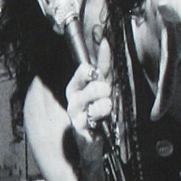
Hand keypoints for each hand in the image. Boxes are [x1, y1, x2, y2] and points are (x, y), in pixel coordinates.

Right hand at [66, 36, 112, 163]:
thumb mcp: (102, 85)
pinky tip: (102, 120)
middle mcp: (73, 100)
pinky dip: (100, 119)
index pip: (84, 70)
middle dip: (104, 90)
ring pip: (95, 105)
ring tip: (107, 107)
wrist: (94, 139)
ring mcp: (75, 115)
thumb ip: (103, 65)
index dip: (96, 64)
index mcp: (76, 86)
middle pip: (92, 87)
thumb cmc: (97, 109)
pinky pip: (93, 121)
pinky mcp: (81, 130)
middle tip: (107, 93)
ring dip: (105, 105)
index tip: (103, 62)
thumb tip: (104, 41)